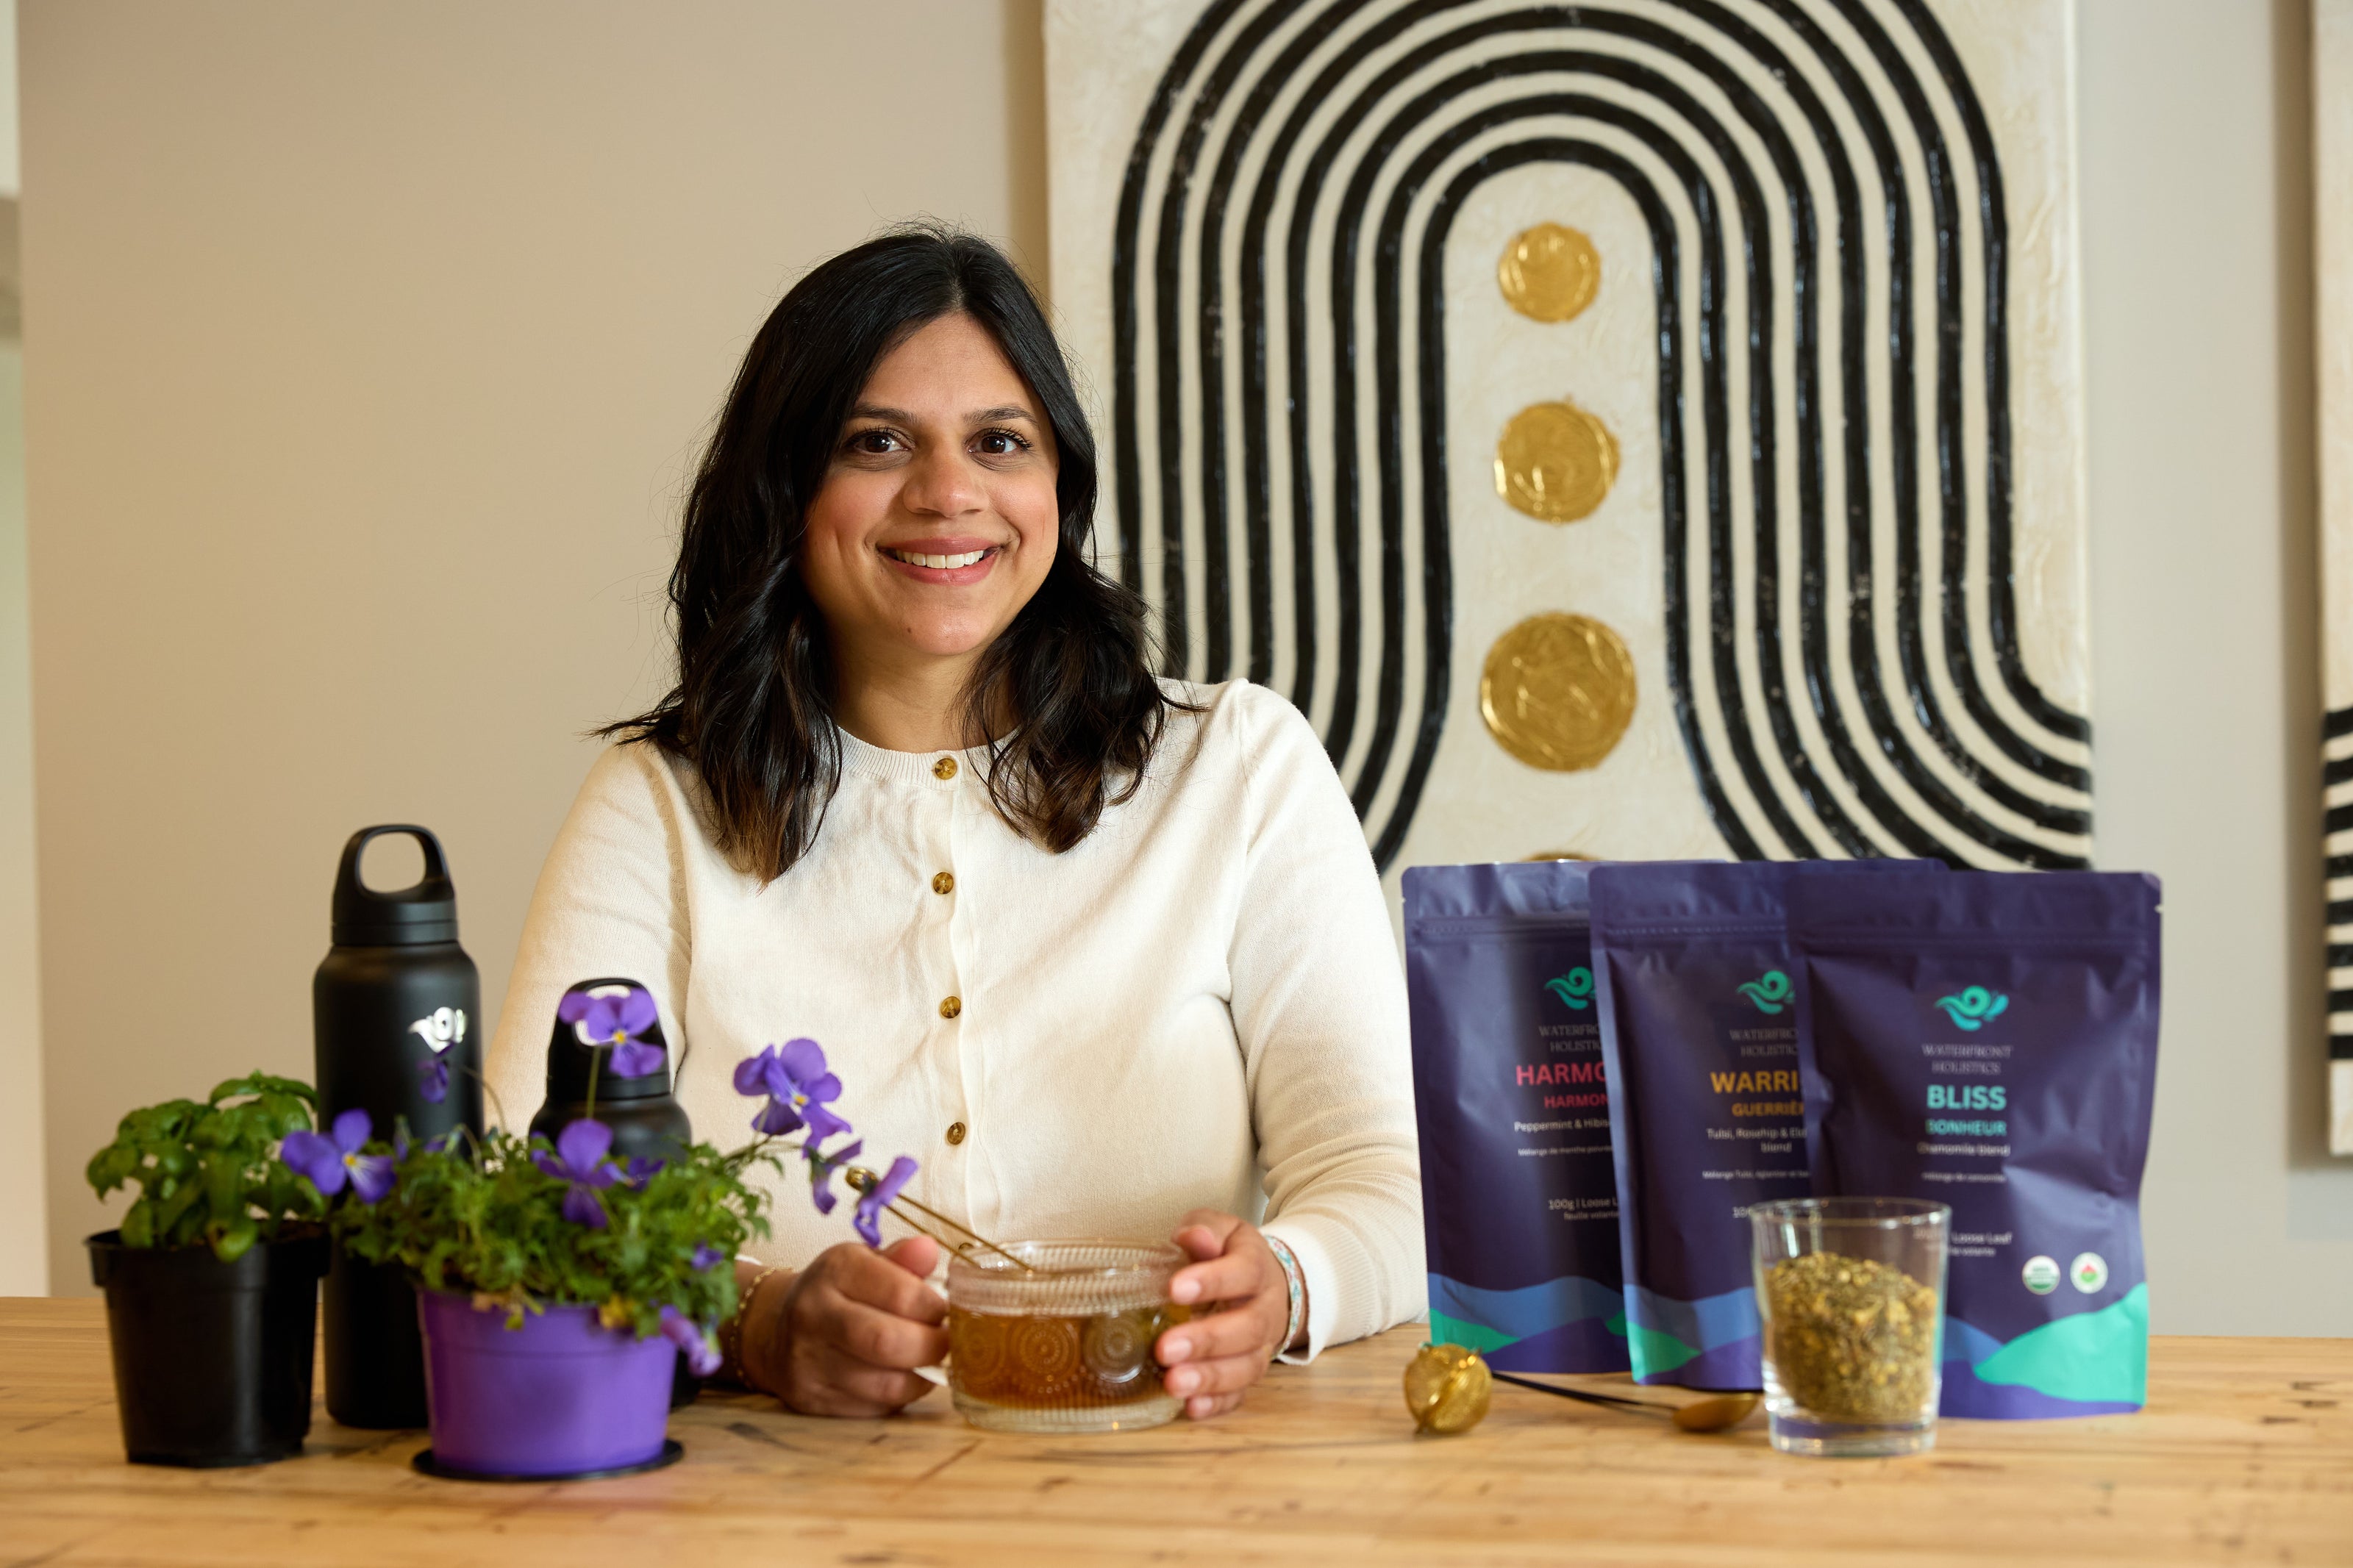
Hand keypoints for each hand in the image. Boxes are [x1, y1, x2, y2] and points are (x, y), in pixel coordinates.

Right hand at [742, 1236, 946, 1416]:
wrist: (777, 1328)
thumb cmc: (839, 1291)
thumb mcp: (867, 1263)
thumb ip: (902, 1259)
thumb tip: (929, 1249)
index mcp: (835, 1270)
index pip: (902, 1293)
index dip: (937, 1308)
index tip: (948, 1311)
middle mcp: (814, 1314)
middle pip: (888, 1343)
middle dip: (932, 1347)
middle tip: (948, 1342)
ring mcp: (808, 1362)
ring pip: (885, 1385)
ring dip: (921, 1377)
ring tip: (929, 1361)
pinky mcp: (811, 1400)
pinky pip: (873, 1408)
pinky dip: (899, 1396)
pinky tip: (902, 1377)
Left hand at [1153, 1210, 1295, 1420]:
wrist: (1267, 1284)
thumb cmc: (1229, 1255)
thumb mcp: (1220, 1231)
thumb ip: (1205, 1230)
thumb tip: (1192, 1237)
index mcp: (1257, 1268)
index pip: (1243, 1273)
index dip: (1212, 1281)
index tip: (1175, 1289)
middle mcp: (1266, 1309)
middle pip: (1248, 1328)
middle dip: (1207, 1340)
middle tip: (1166, 1348)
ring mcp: (1262, 1346)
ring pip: (1248, 1366)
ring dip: (1210, 1378)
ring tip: (1173, 1383)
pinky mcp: (1249, 1372)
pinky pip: (1241, 1394)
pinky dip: (1217, 1403)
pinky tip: (1191, 1407)